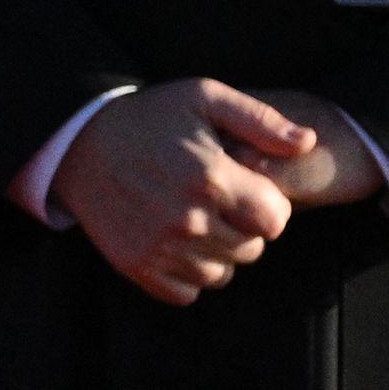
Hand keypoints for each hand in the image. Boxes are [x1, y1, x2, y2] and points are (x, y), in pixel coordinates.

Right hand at [52, 80, 327, 303]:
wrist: (80, 144)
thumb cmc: (150, 116)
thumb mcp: (205, 97)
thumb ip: (261, 121)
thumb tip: (308, 142)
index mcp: (211, 177)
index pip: (275, 220)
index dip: (270, 205)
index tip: (250, 190)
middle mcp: (187, 219)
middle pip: (251, 250)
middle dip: (246, 229)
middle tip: (222, 204)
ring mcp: (160, 248)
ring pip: (222, 274)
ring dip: (220, 253)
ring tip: (200, 221)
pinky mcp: (138, 268)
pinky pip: (188, 292)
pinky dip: (190, 274)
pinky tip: (179, 243)